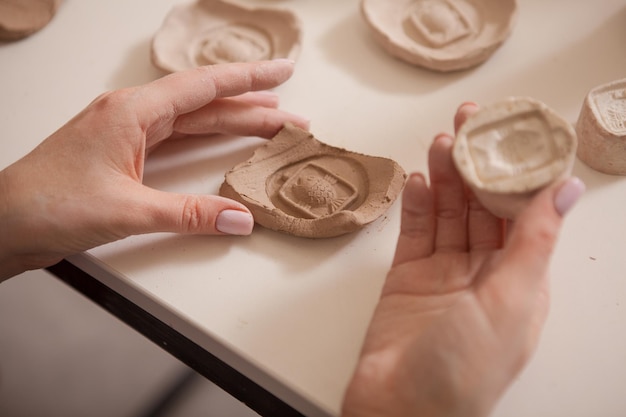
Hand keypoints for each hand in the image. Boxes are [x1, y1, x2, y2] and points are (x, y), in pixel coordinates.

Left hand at [0, 60, 308, 280]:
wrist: (4, 223)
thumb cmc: (48, 204)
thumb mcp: (127, 210)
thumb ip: (189, 215)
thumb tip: (239, 218)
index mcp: (132, 111)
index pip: (205, 87)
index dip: (249, 80)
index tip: (282, 72)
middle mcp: (132, 115)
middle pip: (206, 104)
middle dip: (252, 108)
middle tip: (291, 116)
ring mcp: (127, 134)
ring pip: (193, 121)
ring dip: (232, 123)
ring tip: (269, 125)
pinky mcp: (124, 155)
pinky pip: (176, 139)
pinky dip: (206, 141)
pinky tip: (221, 144)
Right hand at [341, 103, 584, 416]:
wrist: (398, 407)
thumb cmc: (462, 370)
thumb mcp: (511, 300)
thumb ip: (535, 240)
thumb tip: (567, 190)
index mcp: (521, 279)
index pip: (526, 211)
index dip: (520, 170)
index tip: (514, 132)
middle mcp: (485, 273)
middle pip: (483, 205)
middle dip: (478, 163)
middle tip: (469, 121)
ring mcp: (443, 273)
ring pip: (448, 212)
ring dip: (444, 176)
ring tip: (440, 143)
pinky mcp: (407, 277)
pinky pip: (415, 231)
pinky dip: (415, 203)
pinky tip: (416, 179)